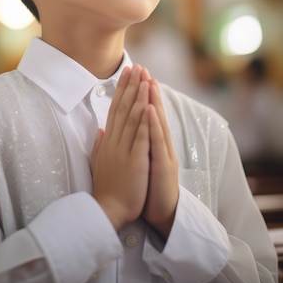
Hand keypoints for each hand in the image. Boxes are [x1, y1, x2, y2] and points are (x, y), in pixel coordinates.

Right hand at [91, 65, 150, 231]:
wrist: (107, 210)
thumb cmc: (106, 187)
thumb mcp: (100, 161)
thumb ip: (100, 143)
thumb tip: (100, 129)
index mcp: (108, 140)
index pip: (115, 109)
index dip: (122, 89)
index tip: (126, 72)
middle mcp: (114, 141)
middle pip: (123, 108)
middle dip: (130, 86)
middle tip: (136, 67)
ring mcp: (124, 150)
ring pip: (132, 118)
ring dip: (138, 97)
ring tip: (144, 79)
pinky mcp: (134, 161)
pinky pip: (140, 138)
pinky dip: (145, 121)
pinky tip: (149, 107)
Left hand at [142, 78, 178, 239]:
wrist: (161, 213)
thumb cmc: (147, 187)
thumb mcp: (139, 160)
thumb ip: (133, 143)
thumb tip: (118, 128)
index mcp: (150, 143)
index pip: (144, 113)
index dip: (138, 94)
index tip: (133, 75)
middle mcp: (159, 144)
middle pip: (153, 112)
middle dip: (147, 90)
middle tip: (142, 68)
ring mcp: (164, 153)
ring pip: (158, 123)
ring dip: (153, 101)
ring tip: (148, 82)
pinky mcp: (164, 166)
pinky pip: (158, 143)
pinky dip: (154, 126)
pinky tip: (150, 111)